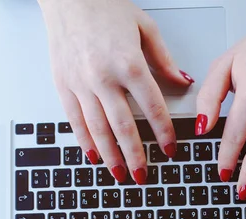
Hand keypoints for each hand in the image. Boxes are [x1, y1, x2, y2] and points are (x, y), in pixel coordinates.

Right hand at [39, 0, 193, 183]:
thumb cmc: (106, 7)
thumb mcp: (145, 28)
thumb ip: (164, 60)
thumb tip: (182, 82)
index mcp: (129, 63)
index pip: (152, 107)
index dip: (163, 132)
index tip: (170, 149)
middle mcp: (104, 77)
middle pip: (123, 127)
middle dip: (135, 156)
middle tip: (143, 175)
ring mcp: (81, 83)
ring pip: (98, 129)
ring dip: (111, 156)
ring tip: (119, 174)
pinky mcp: (64, 85)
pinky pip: (75, 120)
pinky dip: (85, 141)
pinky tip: (93, 155)